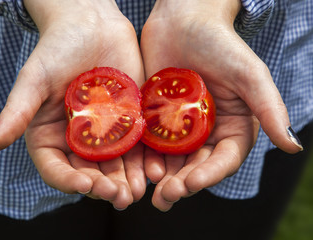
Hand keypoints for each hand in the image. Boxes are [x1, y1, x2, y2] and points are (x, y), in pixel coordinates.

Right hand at [0, 0, 145, 209]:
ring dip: (127, 179)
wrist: (93, 24)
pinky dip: (145, 159)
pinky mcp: (129, 120)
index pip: (57, 167)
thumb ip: (17, 112)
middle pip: (90, 171)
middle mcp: (79, 138)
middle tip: (118, 196)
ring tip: (136, 190)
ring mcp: (107, 131)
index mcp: (52, 134)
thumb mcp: (35, 79)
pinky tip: (153, 169)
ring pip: (116, 163)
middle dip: (104, 186)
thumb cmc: (59, 47)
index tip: (84, 186)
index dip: (69, 180)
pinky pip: (137, 145)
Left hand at [140, 0, 301, 210]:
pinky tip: (135, 167)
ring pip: (172, 161)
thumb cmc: (219, 43)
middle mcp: (206, 132)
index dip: (210, 174)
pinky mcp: (156, 119)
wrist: (182, 21)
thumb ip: (269, 109)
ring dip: (161, 178)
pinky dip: (144, 158)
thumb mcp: (248, 74)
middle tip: (166, 196)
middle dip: (182, 183)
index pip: (224, 159)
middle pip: (196, 166)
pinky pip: (150, 144)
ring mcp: (179, 128)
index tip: (192, 183)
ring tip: (148, 189)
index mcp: (231, 127)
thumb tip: (292, 147)